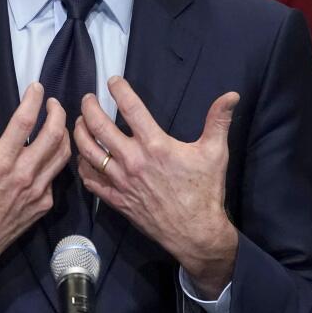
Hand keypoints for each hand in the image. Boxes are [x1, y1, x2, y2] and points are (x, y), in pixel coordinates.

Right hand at [0, 82, 69, 306]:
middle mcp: (24, 174)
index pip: (25, 122)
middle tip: (53, 102)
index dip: (34, 100)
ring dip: (64, 135)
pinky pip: (56, 177)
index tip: (37, 87)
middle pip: (54, 135)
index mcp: (0, 161)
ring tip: (58, 123)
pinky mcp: (43, 205)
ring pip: (62, 156)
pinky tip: (51, 155)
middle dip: (57, 113)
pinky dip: (57, 161)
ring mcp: (37, 191)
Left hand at [74, 76, 239, 298]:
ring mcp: (121, 181)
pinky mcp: (116, 199)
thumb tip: (232, 95)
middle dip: (88, 108)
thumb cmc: (205, 191)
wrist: (195, 232)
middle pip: (99, 127)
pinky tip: (82, 157)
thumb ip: (219, 120)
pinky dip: (82, 166)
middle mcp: (133, 160)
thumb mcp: (215, 152)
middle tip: (87, 98)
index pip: (131, 108)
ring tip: (79, 122)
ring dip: (79, 133)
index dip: (119, 90)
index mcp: (155, 145)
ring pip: (88, 152)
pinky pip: (90, 180)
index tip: (113, 80)